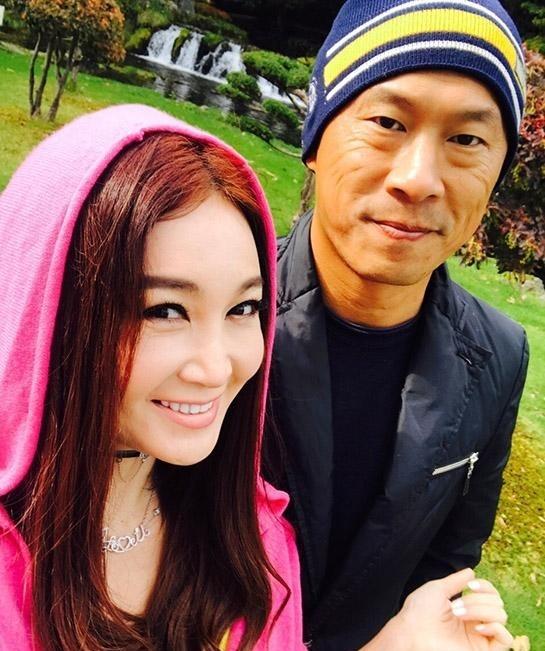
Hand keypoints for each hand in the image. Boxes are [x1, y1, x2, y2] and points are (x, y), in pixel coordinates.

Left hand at [396, 568, 512, 650]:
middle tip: (456, 605)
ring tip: (459, 614)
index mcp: (466, 608)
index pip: (490, 594)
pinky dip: (495, 627)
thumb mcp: (437, 588)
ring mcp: (479, 637)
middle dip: (477, 599)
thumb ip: (456, 580)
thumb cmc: (419, 611)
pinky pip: (506, 639)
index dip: (486, 586)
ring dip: (481, 610)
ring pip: (501, 616)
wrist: (411, 632)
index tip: (471, 585)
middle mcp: (475, 622)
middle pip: (497, 603)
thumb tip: (472, 572)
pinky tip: (476, 626)